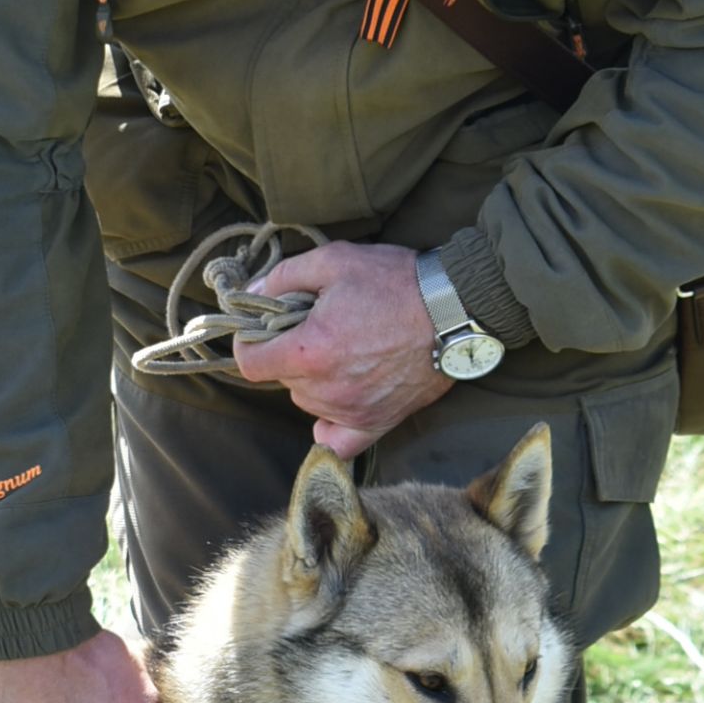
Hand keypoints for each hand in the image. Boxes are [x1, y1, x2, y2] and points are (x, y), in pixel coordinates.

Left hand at [233, 241, 448, 456]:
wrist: (454, 308)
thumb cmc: (396, 282)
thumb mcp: (334, 261)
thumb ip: (284, 277)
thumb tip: (250, 295)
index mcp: (309, 350)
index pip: (251, 364)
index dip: (249, 343)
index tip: (260, 330)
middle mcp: (326, 389)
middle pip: (283, 381)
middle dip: (290, 354)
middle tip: (317, 327)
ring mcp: (352, 411)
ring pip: (308, 402)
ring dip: (313, 381)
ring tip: (343, 350)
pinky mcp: (377, 422)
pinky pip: (337, 442)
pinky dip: (329, 427)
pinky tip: (335, 403)